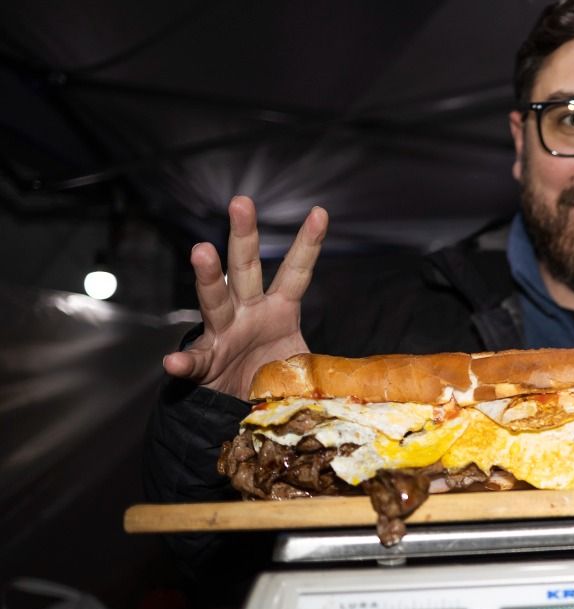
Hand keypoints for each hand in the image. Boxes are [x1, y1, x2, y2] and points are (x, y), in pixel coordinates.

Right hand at [162, 195, 327, 399]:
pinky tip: (173, 361)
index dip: (308, 243)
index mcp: (278, 308)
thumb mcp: (303, 364)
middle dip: (244, 236)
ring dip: (208, 277)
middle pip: (246, 269)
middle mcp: (248, 311)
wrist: (237, 405)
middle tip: (242, 202)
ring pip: (215, 300)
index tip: (319, 212)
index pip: (296, 271)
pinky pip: (194, 362)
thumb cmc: (272, 373)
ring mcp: (224, 333)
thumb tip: (364, 379)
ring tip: (202, 251)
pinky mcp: (205, 363)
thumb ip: (323, 364)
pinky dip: (183, 362)